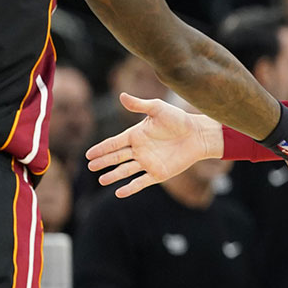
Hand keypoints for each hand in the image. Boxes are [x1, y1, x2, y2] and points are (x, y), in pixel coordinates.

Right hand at [87, 93, 219, 197]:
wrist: (198, 135)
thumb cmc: (179, 119)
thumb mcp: (158, 109)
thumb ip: (140, 105)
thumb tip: (121, 95)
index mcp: (137, 135)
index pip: (114, 143)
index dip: (101, 149)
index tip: (88, 154)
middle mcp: (140, 150)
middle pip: (117, 158)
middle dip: (103, 162)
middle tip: (90, 166)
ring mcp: (148, 162)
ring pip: (126, 171)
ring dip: (114, 176)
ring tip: (101, 180)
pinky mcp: (158, 173)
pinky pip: (141, 182)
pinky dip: (130, 187)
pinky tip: (119, 192)